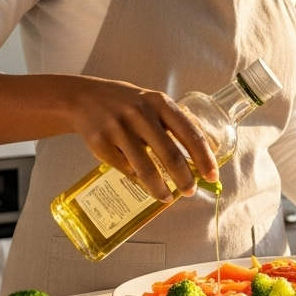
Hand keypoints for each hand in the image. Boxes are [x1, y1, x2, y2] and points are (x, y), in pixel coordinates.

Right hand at [63, 76, 218, 201]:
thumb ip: (177, 123)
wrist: (84, 98)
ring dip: (159, 187)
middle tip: (190, 191)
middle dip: (184, 178)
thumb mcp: (154, 103)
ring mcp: (119, 128)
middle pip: (170, 155)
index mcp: (160, 103)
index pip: (190, 134)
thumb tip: (205, 151)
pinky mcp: (101, 142)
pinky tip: (141, 182)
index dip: (204, 158)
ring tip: (166, 197)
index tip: (212, 176)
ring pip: (145, 168)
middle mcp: (141, 114)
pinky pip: (124, 169)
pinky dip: (135, 178)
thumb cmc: (127, 104)